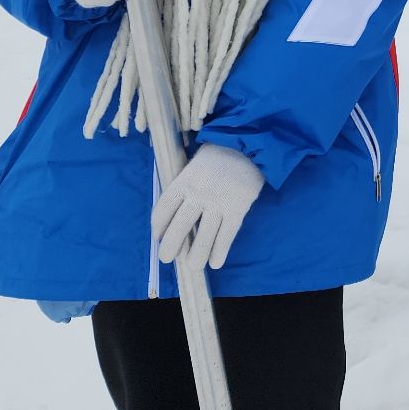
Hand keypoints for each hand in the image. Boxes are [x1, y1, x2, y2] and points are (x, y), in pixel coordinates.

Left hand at [151, 143, 264, 270]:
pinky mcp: (237, 209)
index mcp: (184, 181)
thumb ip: (186, 184)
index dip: (158, 226)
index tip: (158, 236)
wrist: (250, 144)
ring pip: (203, 237)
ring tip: (193, 265)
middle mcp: (198, 194)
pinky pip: (226, 236)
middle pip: (179, 227)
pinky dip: (220, 252)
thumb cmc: (220, 152)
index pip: (164, 208)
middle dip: (171, 247)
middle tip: (168, 258)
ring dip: (196, 256)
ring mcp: (218, 203)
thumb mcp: (195, 162)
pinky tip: (215, 263)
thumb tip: (178, 209)